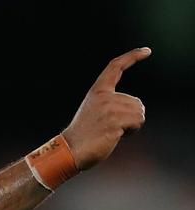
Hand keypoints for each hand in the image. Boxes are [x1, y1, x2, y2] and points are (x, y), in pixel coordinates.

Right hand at [62, 47, 149, 170]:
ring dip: (132, 125)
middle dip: (131, 117)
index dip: (132, 57)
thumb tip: (138, 109)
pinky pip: (138, 121)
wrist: (70, 151)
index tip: (146, 51)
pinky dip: (132, 131)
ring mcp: (110, 107)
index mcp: (97, 92)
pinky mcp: (115, 119)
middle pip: (136, 101)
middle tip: (110, 127)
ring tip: (111, 132)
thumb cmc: (84, 136)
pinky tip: (116, 135)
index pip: (116, 67)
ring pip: (140, 112)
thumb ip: (112, 105)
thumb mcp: (95, 112)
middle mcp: (104, 96)